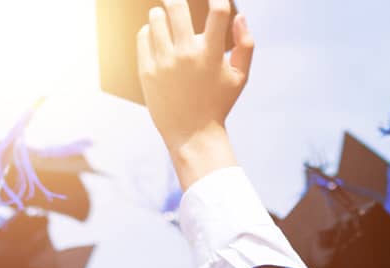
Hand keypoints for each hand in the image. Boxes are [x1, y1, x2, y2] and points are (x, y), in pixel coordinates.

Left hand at [137, 0, 255, 187]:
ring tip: (165, 17)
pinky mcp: (146, 71)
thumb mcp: (240, 77)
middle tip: (176, 0)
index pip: (218, 13)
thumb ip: (246, 44)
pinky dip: (150, 30)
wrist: (191, 133)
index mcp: (212, 55)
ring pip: (156, 18)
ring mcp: (164, 63)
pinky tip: (156, 35)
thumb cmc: (218, 102)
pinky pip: (144, 36)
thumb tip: (239, 16)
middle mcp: (187, 56)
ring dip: (161, 13)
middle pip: (177, 8)